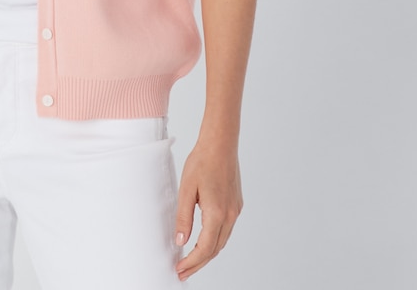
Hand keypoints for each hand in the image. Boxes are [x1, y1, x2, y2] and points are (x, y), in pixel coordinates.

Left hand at [174, 139, 242, 280]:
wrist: (220, 144)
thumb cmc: (201, 162)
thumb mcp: (186, 189)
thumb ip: (183, 217)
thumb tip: (180, 240)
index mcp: (217, 213)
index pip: (204, 248)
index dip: (192, 262)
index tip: (179, 269)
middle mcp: (230, 216)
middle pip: (215, 249)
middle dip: (198, 263)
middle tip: (182, 272)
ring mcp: (235, 211)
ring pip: (222, 241)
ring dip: (207, 254)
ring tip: (191, 261)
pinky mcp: (236, 205)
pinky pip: (226, 230)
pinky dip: (214, 241)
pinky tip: (204, 241)